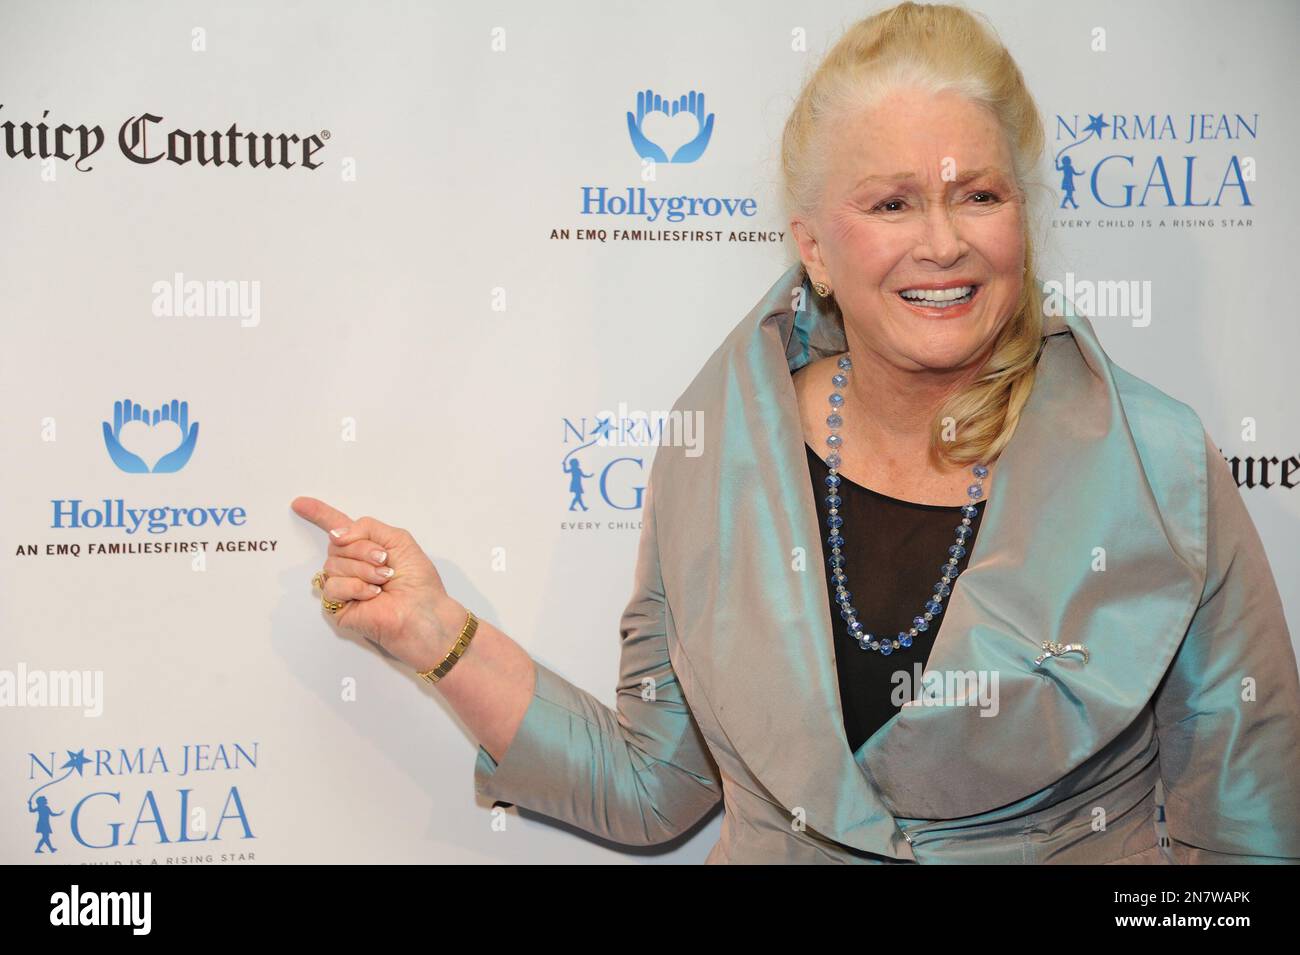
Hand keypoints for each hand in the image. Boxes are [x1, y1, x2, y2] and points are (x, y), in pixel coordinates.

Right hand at [291, 496, 465, 672]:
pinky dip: (356, 587)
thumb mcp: (398, 540)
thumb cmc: (418, 581)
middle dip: (362, 549)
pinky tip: (373, 595)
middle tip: (385, 561)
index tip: (299, 503)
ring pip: (333, 564)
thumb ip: (367, 527)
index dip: (318, 514)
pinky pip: (332, 586)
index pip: (337, 528)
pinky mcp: (338, 606)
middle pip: (336, 543)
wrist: (423, 612)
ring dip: (363, 569)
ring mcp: (344, 586)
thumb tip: (337, 534)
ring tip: (383, 581)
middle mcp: (352, 565)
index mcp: (366, 548)